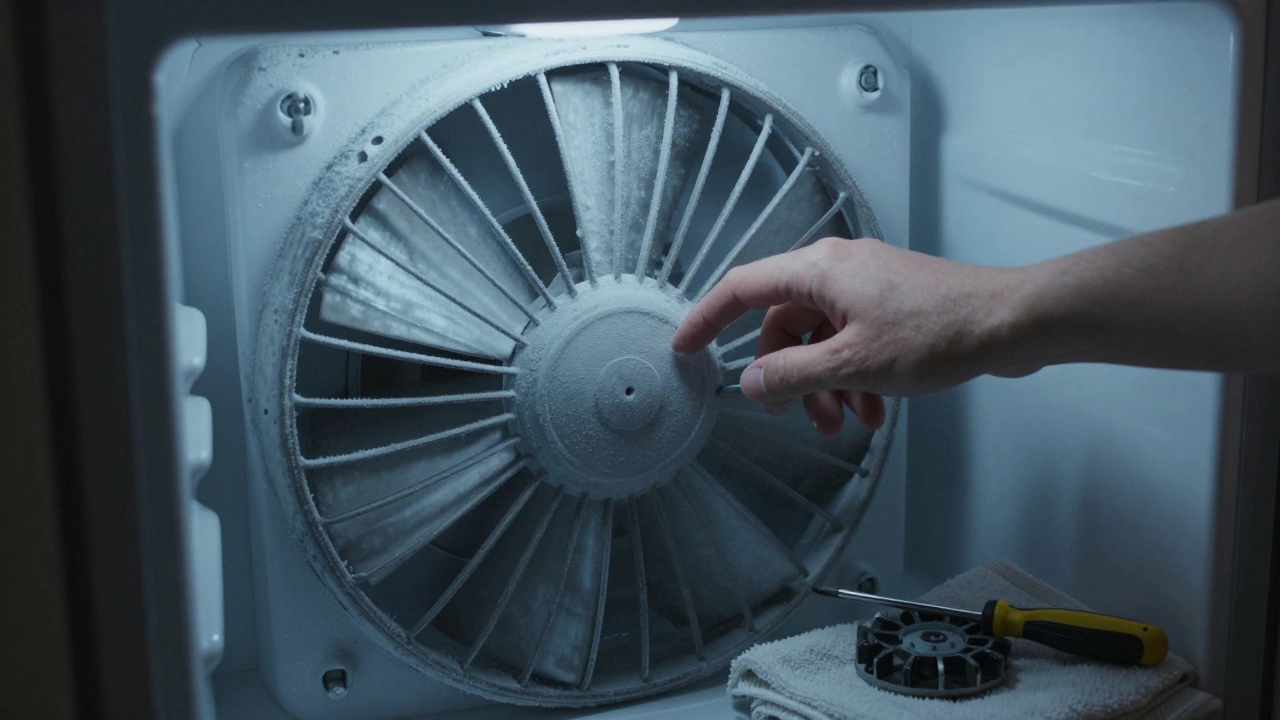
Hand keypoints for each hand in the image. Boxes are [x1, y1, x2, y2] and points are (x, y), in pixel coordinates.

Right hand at [671, 237, 1030, 434]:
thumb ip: (791, 375)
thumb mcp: (851, 364)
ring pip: (821, 338)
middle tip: (794, 417)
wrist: (1011, 322)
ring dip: (825, 385)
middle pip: (785, 323)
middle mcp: (838, 269)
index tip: (684, 348)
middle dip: (787, 375)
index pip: (742, 288)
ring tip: (846, 424)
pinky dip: (855, 377)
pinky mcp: (893, 304)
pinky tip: (875, 412)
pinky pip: (853, 340)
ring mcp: (867, 285)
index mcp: (819, 270)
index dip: (707, 319)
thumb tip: (751, 384)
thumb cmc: (934, 334)